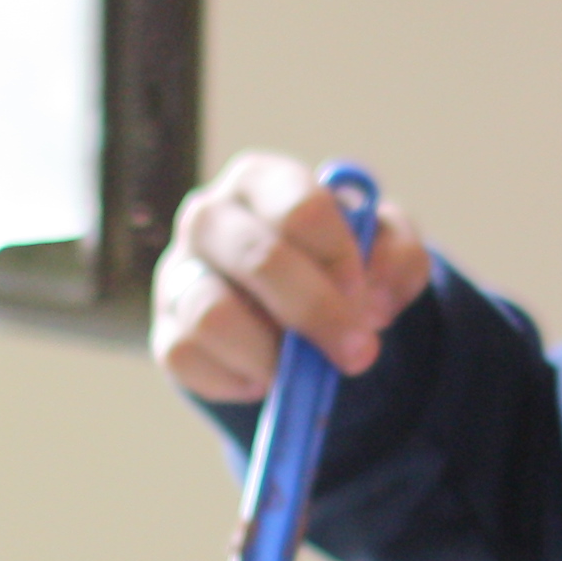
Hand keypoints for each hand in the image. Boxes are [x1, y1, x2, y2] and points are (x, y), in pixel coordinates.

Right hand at [149, 152, 432, 399]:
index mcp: (262, 180)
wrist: (291, 306)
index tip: (368, 301)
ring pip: (213, 315)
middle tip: (357, 353)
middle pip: (258, 258)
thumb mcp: (382, 248)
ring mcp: (179, 273)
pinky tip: (267, 375)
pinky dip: (239, 380)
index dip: (341, 260)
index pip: (301, 209)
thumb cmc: (335, 262)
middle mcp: (209, 216)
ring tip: (304, 370)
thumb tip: (371, 302)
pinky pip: (189, 360)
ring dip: (273, 356)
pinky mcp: (165, 330)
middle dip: (317, 313)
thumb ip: (396, 258)